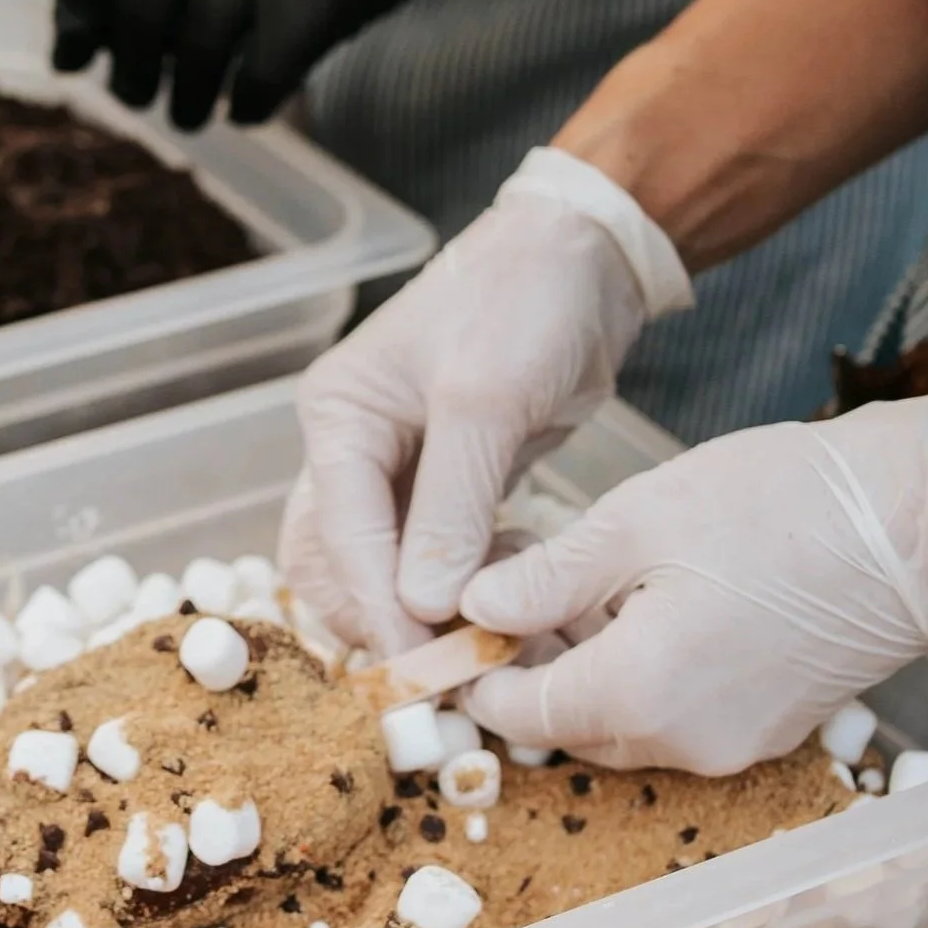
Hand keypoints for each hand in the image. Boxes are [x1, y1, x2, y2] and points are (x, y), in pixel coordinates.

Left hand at [51, 0, 502, 132]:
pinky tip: (249, 107)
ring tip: (191, 114)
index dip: (77, 12)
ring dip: (186, 100)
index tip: (73, 53)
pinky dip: (248, 104)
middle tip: (137, 95)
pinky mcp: (309, 5)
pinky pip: (259, 81)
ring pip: (192, 61)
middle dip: (130, 71)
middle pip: (137, 18)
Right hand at [283, 149, 692, 652]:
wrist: (588, 258)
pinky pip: (433, 563)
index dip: (381, 608)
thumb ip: (450, 505)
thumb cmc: (527, 301)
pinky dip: (460, 593)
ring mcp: (396, 474)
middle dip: (385, 622)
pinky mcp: (444, 490)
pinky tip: (504, 597)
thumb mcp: (487, 400)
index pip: (343, 536)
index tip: (423, 666)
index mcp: (339, 419)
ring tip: (482, 637)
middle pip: (338, 569)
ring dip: (423, 616)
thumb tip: (421, 605)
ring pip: (382, 575)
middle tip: (444, 669)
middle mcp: (353, 451)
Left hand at [458, 393, 927, 774]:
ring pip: (619, 728)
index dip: (473, 669)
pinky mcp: (767, 734)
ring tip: (579, 588)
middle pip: (563, 726)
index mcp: (634, 693)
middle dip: (529, 669)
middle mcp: (679, 743)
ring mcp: (728, 748)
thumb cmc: (785, 505)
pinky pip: (677, 721)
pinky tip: (648, 607)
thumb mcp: (640, 520)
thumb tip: (471, 608)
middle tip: (512, 589)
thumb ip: (546, 577)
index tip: (456, 621)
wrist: (924, 525)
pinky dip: (645, 679)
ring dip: (587, 674)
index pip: (513, 711)